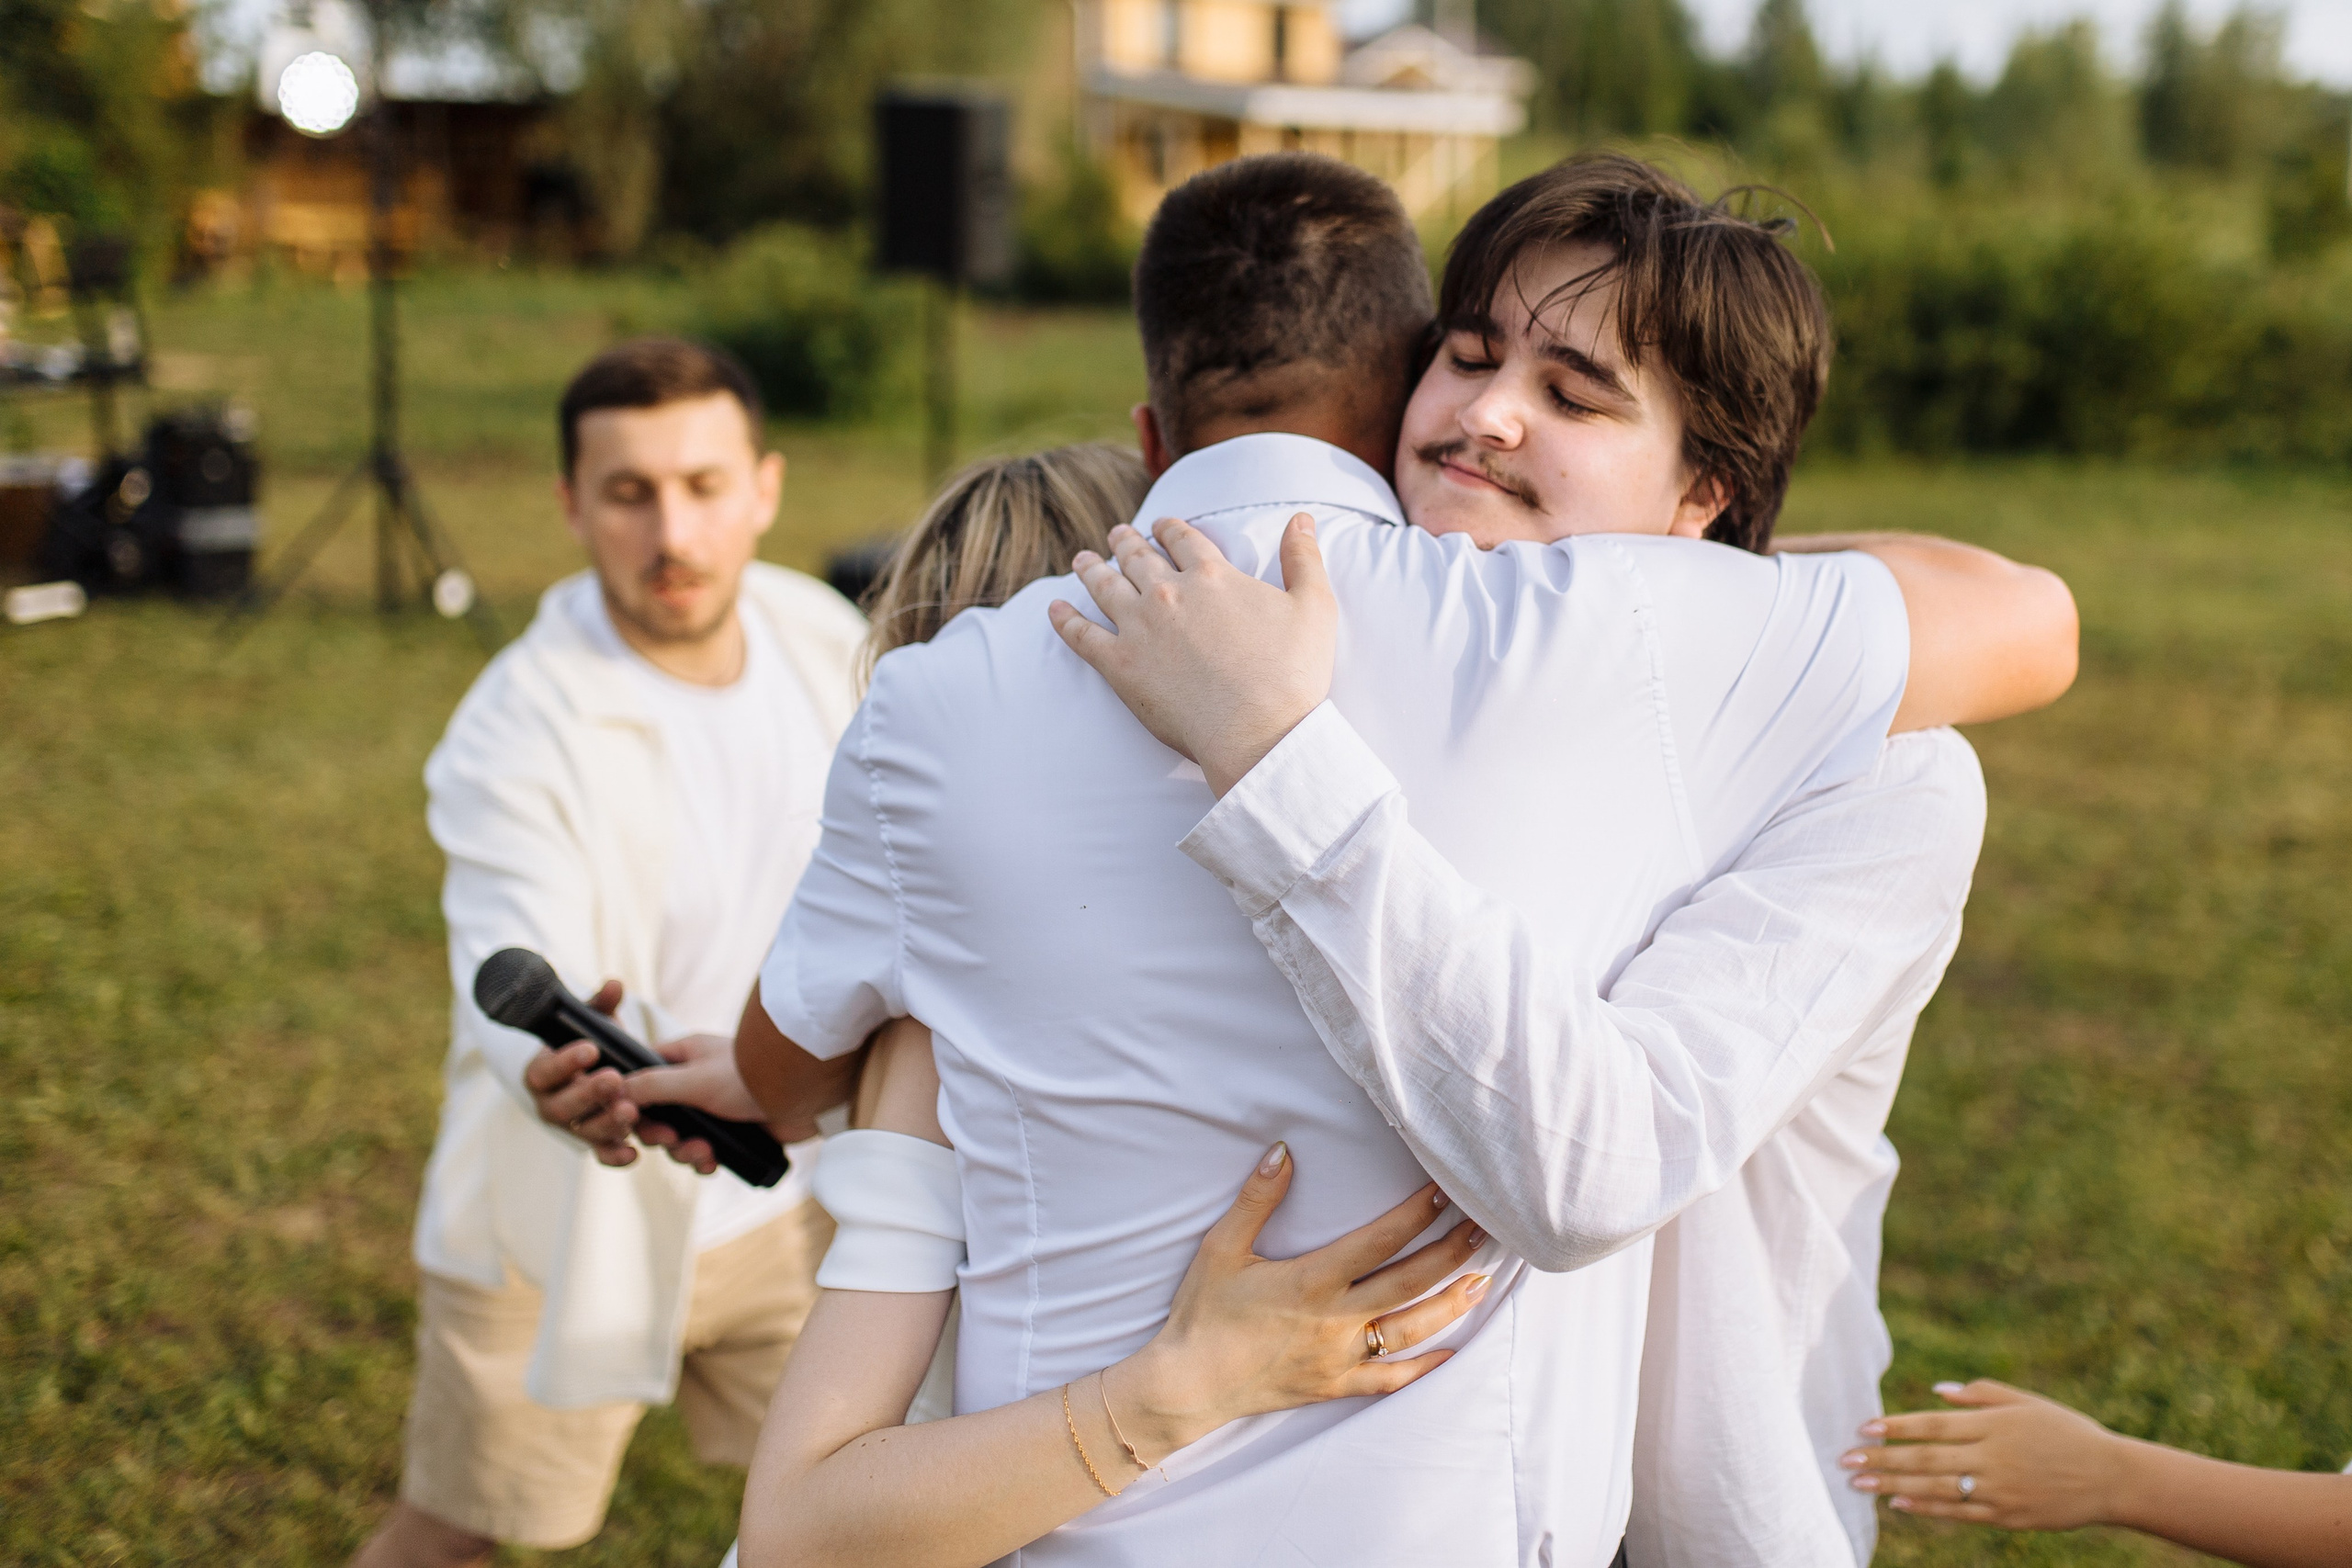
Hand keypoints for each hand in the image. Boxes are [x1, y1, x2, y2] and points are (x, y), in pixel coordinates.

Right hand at [523, 980, 642, 1166]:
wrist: (602, 1074)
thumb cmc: (593, 1044)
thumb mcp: (595, 1024)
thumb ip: (602, 1006)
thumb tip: (614, 984)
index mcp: (542, 1073)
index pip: (545, 1070)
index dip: (565, 1062)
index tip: (590, 1049)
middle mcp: (552, 1104)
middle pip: (562, 1106)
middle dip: (588, 1094)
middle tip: (614, 1080)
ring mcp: (574, 1126)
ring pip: (584, 1131)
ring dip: (606, 1123)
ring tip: (631, 1111)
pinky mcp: (596, 1142)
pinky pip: (602, 1154)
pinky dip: (616, 1156)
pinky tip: (634, 1153)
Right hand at [623, 1031, 769, 1175]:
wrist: (803, 1095)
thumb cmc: (750, 1075)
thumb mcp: (692, 1079)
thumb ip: (650, 1086)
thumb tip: (614, 1093)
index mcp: (682, 1058)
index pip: (639, 1076)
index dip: (630, 1101)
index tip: (629, 1118)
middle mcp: (693, 1081)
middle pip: (654, 1115)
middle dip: (661, 1134)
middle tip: (672, 1139)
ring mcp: (712, 1108)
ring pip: (677, 1138)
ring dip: (684, 1151)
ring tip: (703, 1152)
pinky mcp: (730, 1131)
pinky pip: (702, 1152)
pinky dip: (703, 1160)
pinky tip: (713, 1164)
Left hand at [1047, 514, 1335, 796]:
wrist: (1259, 733)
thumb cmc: (1293, 675)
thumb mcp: (1315, 607)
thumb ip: (1305, 557)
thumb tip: (1302, 517)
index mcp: (1213, 574)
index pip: (1182, 538)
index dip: (1169, 527)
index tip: (1160, 524)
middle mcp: (1169, 592)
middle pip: (1138, 556)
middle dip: (1126, 542)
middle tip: (1117, 535)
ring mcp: (1139, 628)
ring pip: (1105, 586)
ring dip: (1091, 568)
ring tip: (1082, 560)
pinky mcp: (1118, 665)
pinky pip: (1081, 635)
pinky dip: (1064, 620)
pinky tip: (1054, 609)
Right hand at [1111, 1143, 1489, 1460]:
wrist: (1187, 1384)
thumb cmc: (1203, 1313)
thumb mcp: (1222, 1248)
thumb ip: (1257, 1199)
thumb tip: (1283, 1150)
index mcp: (1312, 1280)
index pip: (1380, 1241)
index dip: (1417, 1215)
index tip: (1444, 1192)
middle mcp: (1335, 1319)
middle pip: (1410, 1283)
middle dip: (1451, 1254)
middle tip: (1484, 1230)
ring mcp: (1339, 1357)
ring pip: (1410, 1331)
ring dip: (1449, 1306)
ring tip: (1481, 1283)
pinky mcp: (1335, 1386)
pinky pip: (1389, 1380)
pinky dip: (1423, 1368)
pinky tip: (1449, 1354)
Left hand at [1841, 1379, 2134, 1529]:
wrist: (2112, 1478)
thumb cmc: (2067, 1432)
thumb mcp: (2027, 1403)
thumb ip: (1981, 1394)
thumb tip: (1937, 1390)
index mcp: (1994, 1425)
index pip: (1934, 1425)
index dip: (1897, 1427)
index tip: (1863, 1427)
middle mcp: (1992, 1457)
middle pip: (1926, 1459)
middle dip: (1882, 1459)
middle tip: (1844, 1459)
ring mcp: (1999, 1490)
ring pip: (1936, 1488)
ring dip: (1893, 1485)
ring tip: (1859, 1482)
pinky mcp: (2006, 1515)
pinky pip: (1959, 1513)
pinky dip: (1926, 1508)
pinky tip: (1898, 1504)